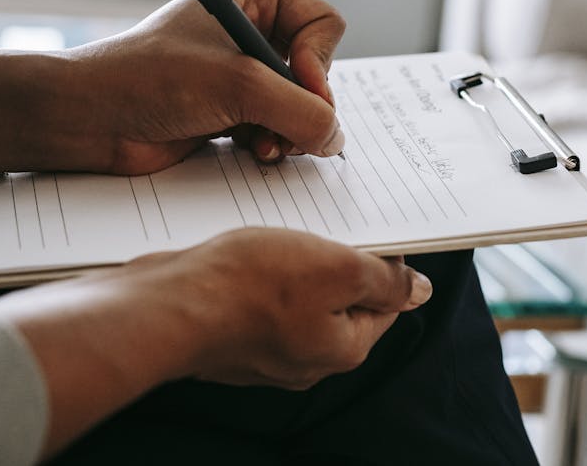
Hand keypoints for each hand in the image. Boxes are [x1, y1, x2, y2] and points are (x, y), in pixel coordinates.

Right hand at [0, 227, 431, 456]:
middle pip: (340, 301)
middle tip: (321, 225)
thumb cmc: (250, 286)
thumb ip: (384, 280)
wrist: (167, 306)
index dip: (384, 263)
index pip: (385, 303)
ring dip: (295, 263)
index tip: (369, 231)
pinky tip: (246, 251)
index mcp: (342, 349)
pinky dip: (259, 274)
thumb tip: (419, 290)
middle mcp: (306, 360)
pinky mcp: (230, 337)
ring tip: (280, 233)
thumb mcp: (337, 268)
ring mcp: (264, 352)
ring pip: (298, 298)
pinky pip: (259, 301)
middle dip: (335, 261)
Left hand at [63, 0, 346, 173]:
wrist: (91, 119)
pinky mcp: (231, 110)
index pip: (323, 23)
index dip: (321, 59)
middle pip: (317, 69)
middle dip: (305, 104)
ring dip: (289, 130)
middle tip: (287, 128)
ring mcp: (241, 73)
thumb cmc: (150, 79)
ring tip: (265, 145)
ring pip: (300, 104)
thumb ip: (301, 111)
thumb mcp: (238, 85)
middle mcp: (251, 30)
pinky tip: (252, 151)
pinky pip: (278, 127)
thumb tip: (336, 139)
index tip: (303, 87)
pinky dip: (273, 143)